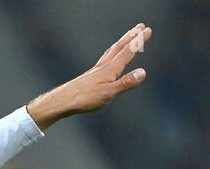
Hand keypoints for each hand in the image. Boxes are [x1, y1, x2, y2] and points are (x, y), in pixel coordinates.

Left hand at [27, 23, 152, 130]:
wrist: (62, 101)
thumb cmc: (84, 98)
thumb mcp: (109, 93)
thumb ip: (126, 83)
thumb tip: (143, 72)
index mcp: (110, 69)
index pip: (128, 52)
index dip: (138, 41)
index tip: (147, 30)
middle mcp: (103, 66)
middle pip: (119, 47)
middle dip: (131, 37)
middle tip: (140, 26)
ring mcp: (96, 70)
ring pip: (111, 51)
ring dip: (121, 42)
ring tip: (128, 36)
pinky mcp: (90, 75)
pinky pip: (104, 59)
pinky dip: (110, 53)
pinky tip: (108, 57)